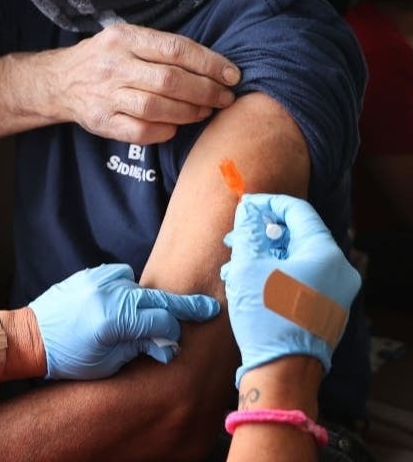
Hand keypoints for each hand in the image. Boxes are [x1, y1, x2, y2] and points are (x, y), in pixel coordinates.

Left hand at [28, 263, 220, 379]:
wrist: (32, 336)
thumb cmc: (68, 358)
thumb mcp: (107, 363)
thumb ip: (139, 347)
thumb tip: (168, 345)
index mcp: (114, 320)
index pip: (160, 321)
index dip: (173, 333)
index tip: (178, 343)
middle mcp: (108, 294)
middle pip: (157, 297)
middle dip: (185, 305)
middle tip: (209, 307)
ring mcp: (98, 280)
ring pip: (139, 285)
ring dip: (148, 299)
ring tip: (148, 315)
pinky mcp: (89, 274)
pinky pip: (120, 275)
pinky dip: (128, 287)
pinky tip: (126, 301)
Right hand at [49, 23, 239, 143]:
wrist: (59, 82)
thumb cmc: (103, 58)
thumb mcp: (125, 38)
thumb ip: (160, 47)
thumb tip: (212, 64)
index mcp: (124, 38)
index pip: (175, 49)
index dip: (209, 63)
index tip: (231, 75)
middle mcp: (114, 65)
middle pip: (170, 80)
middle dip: (205, 91)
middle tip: (225, 98)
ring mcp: (106, 95)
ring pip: (157, 107)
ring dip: (189, 112)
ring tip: (205, 112)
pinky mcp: (102, 121)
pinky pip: (140, 131)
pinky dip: (164, 130)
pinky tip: (176, 126)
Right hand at [221, 194, 361, 384]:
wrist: (283, 370)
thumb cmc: (266, 317)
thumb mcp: (248, 266)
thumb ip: (248, 231)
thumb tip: (248, 209)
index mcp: (325, 254)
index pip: (298, 211)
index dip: (269, 203)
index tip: (246, 205)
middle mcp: (339, 271)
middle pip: (297, 236)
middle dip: (262, 234)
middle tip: (234, 237)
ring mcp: (336, 292)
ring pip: (297, 258)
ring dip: (265, 256)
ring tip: (234, 265)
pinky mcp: (327, 309)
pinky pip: (302, 278)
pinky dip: (276, 273)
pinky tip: (248, 282)